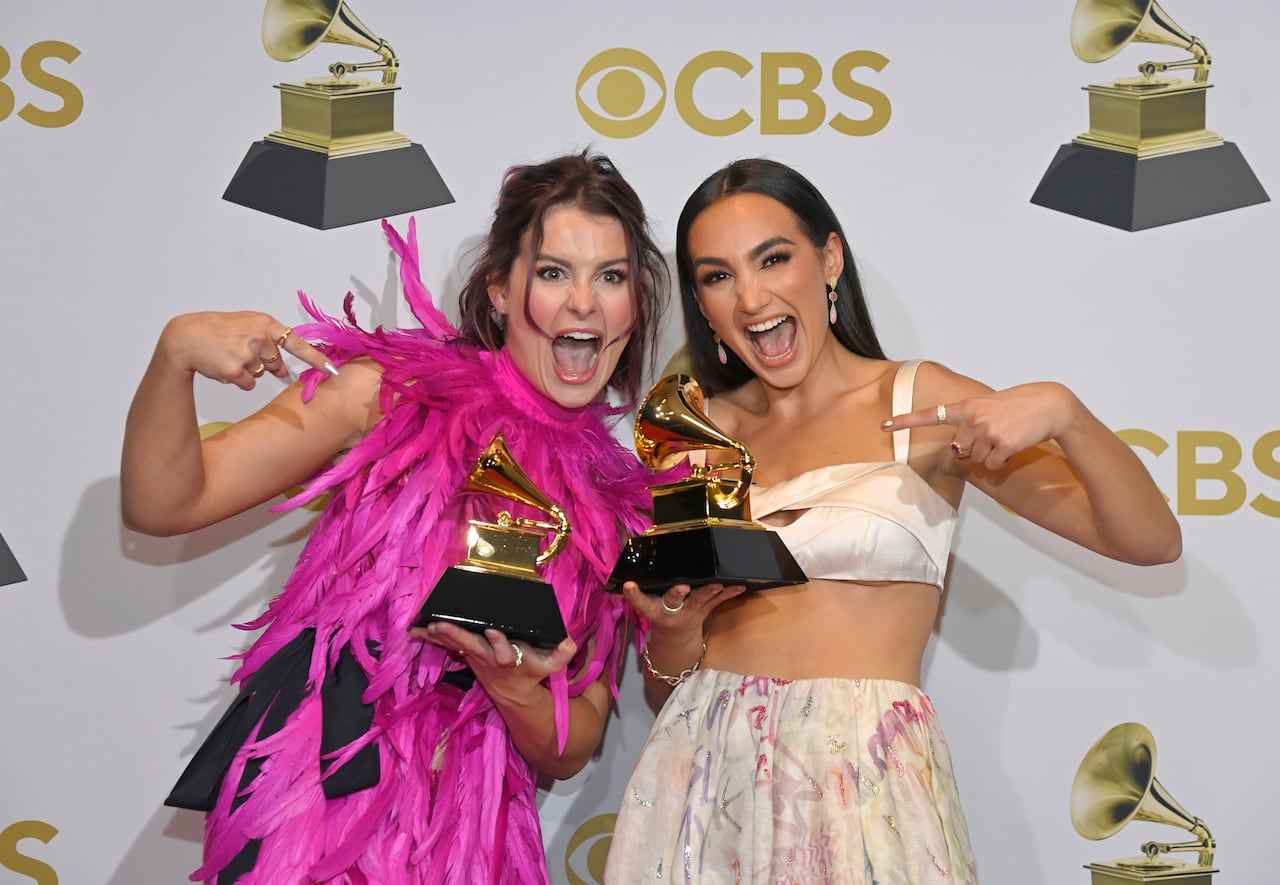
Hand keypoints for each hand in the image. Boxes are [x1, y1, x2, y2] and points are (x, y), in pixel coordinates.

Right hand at [158, 311, 335, 389]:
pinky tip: (221, 365)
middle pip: (276, 364)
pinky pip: (247, 383)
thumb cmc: (216, 330)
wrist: (184, 337)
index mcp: (264, 323)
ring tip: (226, 355)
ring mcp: (247, 354)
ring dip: (246, 370)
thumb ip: (268, 342)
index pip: (296, 344)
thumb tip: (283, 371)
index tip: (332, 371)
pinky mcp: (235, 370)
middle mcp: (259, 337)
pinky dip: (237, 379)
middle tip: (239, 350)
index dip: (316, 359)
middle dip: (263, 363)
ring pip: (261, 375)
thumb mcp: (245, 325)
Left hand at [413, 621, 575, 701]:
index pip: (505, 651)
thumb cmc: (532, 672)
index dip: (499, 642)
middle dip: (457, 636)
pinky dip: (431, 637)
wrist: (514, 694)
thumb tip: (569, 641)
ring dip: (438, 636)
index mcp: (510, 659)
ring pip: (455, 644)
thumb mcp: (552, 667)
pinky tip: (415, 630)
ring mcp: (475, 657)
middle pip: (472, 646)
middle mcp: (489, 658)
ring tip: (422, 626)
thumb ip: (562, 654)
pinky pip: (447, 645)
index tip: (493, 631)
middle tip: (441, 625)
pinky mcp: (466, 654)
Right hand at [620, 580, 745, 634]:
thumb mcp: (647, 602)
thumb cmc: (659, 610)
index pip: (639, 601)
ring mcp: (689, 611)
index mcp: (652, 608)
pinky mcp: (705, 610)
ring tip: (717, 584)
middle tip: (682, 587)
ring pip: (699, 600)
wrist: (675, 636)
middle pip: (673, 600)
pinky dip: (729, 592)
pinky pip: (718, 601)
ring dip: (708, 592)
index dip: (633, 594)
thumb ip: (643, 588)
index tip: (627, 585)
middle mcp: (670, 611)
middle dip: (677, 593)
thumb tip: (638, 554)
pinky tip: (740, 585)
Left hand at [885, 382, 1077, 469]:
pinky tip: (1013, 444)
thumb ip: (968, 423)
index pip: (928, 415)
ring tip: (1006, 435)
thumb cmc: (1017, 406)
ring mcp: (986, 432)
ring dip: (990, 453)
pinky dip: (1002, 460)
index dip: (904, 422)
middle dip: (974, 447)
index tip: (884, 426)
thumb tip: (959, 451)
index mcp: (965, 407)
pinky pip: (992, 464)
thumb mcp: (987, 406)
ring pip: (976, 459)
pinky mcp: (1002, 445)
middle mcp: (971, 419)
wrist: (1049, 404)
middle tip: (994, 432)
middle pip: (959, 449)